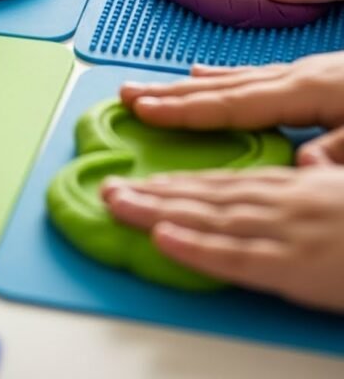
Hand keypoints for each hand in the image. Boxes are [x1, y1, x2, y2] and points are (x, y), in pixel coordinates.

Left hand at [102, 167, 343, 312]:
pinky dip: (195, 247)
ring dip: (157, 211)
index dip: (175, 183)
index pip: (221, 182)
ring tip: (118, 205)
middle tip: (108, 191)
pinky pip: (235, 257)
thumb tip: (306, 161)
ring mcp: (284, 232)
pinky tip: (163, 239)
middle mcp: (281, 202)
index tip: (137, 181)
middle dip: (151, 193)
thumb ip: (320, 174)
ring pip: (208, 218)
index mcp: (293, 185)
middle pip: (204, 196)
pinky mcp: (294, 267)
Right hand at [119, 54, 343, 135]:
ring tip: (152, 87)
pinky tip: (204, 74)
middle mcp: (296, 76)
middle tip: (124, 94)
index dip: (184, 109)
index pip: (233, 103)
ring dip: (187, 85)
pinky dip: (221, 75)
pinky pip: (253, 74)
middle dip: (170, 94)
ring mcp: (302, 71)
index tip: (142, 109)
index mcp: (309, 91)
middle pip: (221, 86)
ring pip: (231, 78)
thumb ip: (342, 147)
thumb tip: (302, 169)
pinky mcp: (313, 73)